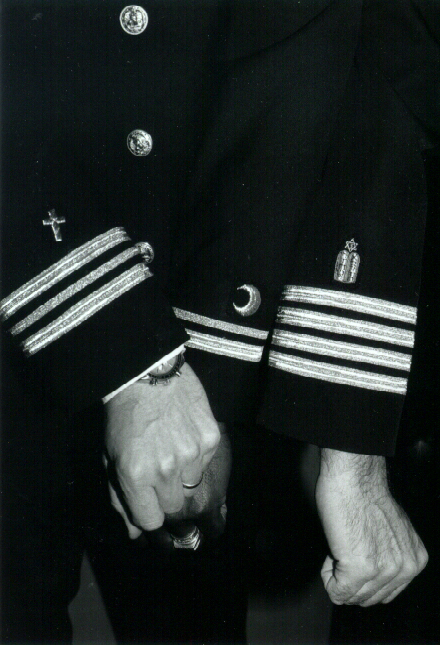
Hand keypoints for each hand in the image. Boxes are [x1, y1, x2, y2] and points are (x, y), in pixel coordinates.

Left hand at [105, 362, 219, 535]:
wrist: (149, 372)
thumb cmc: (124, 414)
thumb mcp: (109, 456)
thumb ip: (119, 497)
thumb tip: (134, 532)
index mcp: (136, 476)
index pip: (150, 521)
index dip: (149, 514)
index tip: (149, 504)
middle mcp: (166, 470)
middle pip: (174, 507)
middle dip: (165, 494)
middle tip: (159, 470)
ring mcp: (192, 454)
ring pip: (192, 483)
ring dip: (182, 471)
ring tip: (171, 443)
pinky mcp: (210, 438)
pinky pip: (206, 460)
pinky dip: (196, 452)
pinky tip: (184, 431)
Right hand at [316, 449, 427, 606]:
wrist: (353, 477)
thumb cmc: (364, 495)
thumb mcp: (392, 531)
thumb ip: (390, 555)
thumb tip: (375, 573)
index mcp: (415, 560)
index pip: (384, 593)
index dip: (363, 575)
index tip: (356, 549)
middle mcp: (405, 569)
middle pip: (367, 599)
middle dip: (349, 578)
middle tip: (344, 546)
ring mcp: (384, 571)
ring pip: (351, 597)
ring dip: (337, 575)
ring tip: (339, 546)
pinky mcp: (360, 569)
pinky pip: (336, 592)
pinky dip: (327, 575)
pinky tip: (333, 550)